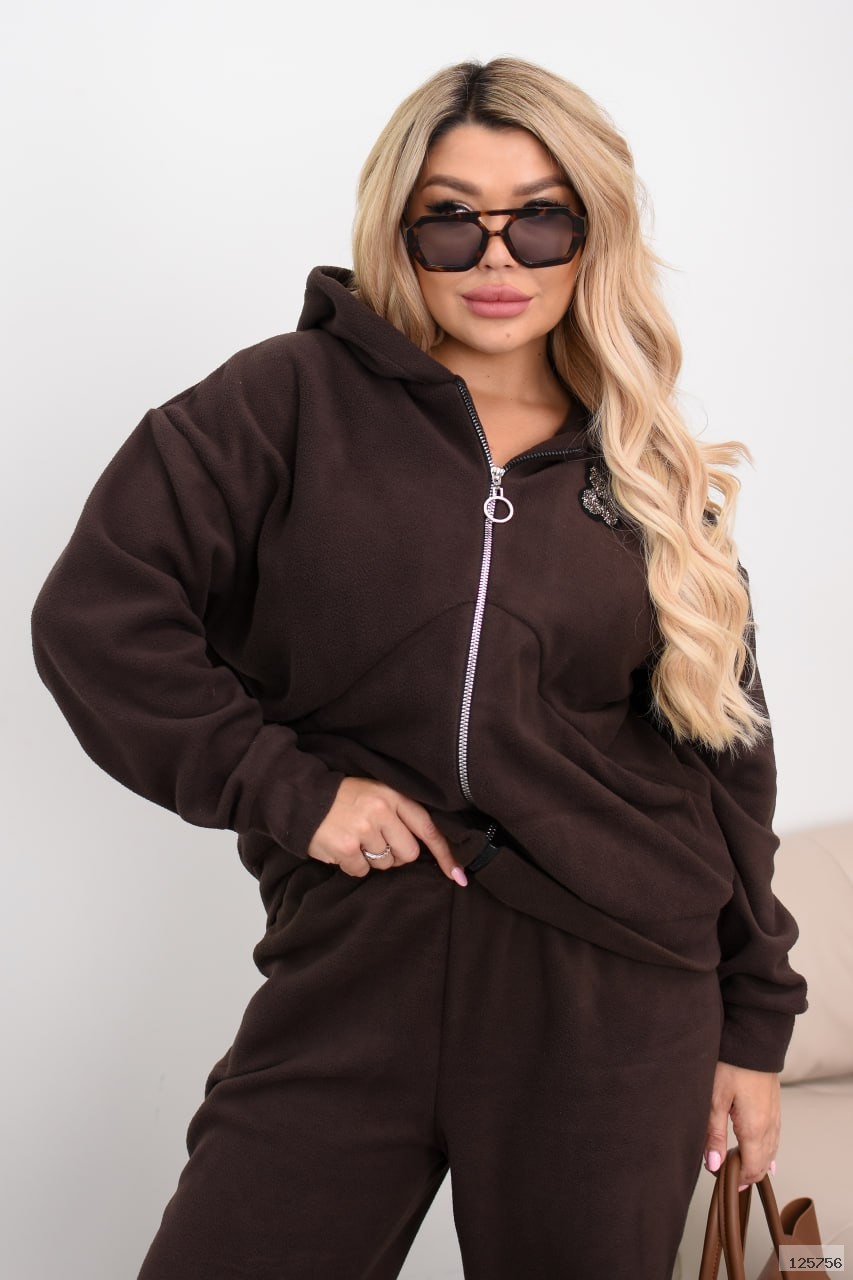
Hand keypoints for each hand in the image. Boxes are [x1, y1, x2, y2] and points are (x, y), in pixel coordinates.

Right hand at [306, 777, 467, 884]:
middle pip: (408, 853)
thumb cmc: (343, 798)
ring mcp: (363, 829)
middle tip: (376, 842)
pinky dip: (352, 865)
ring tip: (355, 839)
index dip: (445, 853)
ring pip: (385, 864)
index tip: (458, 876)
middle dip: (395, 854)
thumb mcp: (375, 792)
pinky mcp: (345, 847)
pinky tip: (342, 848)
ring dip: (372, 859)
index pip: (427, 827)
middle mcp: (381, 811)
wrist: (302, 797)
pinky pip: (361, 871)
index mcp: (392, 795)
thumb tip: (423, 850)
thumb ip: (399, 814)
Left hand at [703, 1061, 780, 1188]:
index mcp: (755, 1129)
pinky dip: (766, 1149)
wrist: (752, 1038)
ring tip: (739, 1166)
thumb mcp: (714, 1100)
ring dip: (757, 1162)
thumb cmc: (731, 1065)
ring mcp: (775, 1115)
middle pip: (764, 1164)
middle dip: (748, 1174)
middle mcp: (770, 1126)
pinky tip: (759, 1149)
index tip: (721, 1179)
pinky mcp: (775, 1105)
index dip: (737, 1180)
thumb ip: (714, 1135)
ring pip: (771, 1151)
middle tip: (728, 1176)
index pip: (752, 1169)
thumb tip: (714, 1166)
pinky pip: (774, 1137)